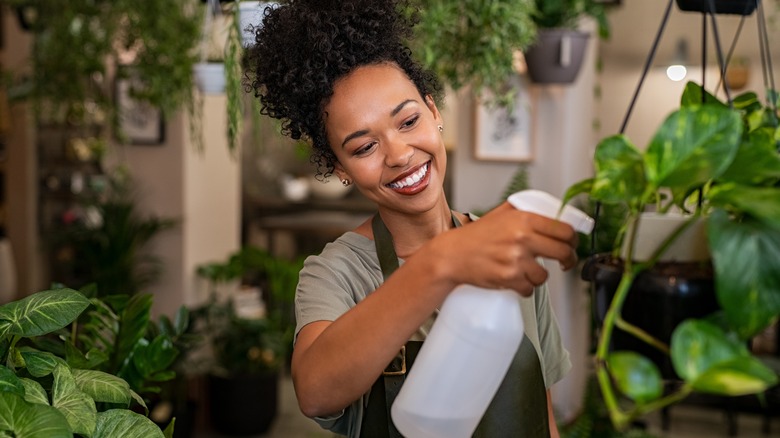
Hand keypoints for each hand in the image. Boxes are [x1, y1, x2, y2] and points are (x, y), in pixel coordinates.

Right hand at [428, 202, 578, 295]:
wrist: (452, 255)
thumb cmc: (475, 236)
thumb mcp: (500, 214)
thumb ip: (524, 210)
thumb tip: (552, 213)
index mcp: (524, 219)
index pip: (564, 230)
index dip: (573, 240)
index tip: (571, 244)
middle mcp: (522, 238)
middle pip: (563, 252)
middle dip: (568, 260)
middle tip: (565, 263)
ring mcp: (516, 259)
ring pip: (545, 275)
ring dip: (539, 276)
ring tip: (526, 270)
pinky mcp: (509, 278)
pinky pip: (529, 289)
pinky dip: (525, 288)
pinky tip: (515, 280)